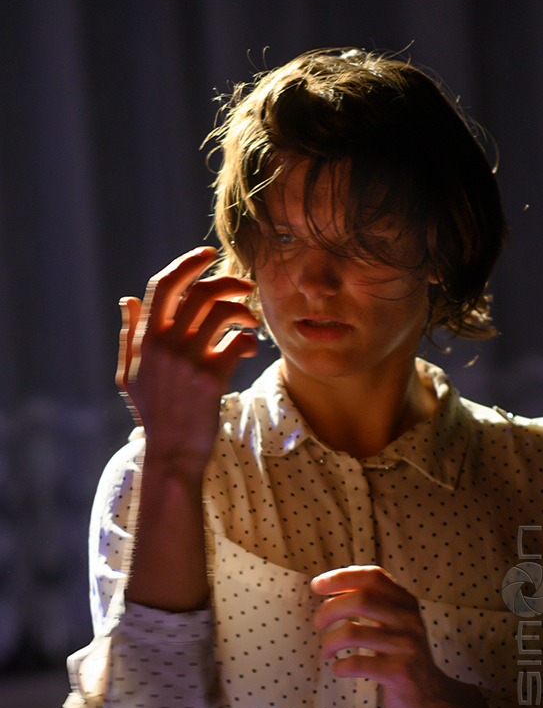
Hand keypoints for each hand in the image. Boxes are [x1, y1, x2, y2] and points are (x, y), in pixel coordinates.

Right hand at [116, 247, 258, 475]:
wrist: (172, 453)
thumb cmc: (154, 414)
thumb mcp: (131, 374)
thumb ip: (129, 335)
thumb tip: (127, 299)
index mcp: (145, 340)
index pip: (163, 286)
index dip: (187, 264)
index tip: (208, 254)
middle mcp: (164, 345)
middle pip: (199, 292)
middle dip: (228, 281)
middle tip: (245, 286)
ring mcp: (188, 360)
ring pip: (222, 311)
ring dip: (243, 309)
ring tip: (251, 321)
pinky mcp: (211, 377)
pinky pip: (238, 341)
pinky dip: (250, 339)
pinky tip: (251, 348)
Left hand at [311, 565, 501, 707]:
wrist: (432, 699)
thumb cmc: (401, 656)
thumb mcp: (395, 622)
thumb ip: (373, 601)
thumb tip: (330, 583)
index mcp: (406, 603)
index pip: (372, 576)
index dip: (341, 577)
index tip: (317, 586)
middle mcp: (409, 620)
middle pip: (359, 599)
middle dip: (329, 609)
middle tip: (318, 623)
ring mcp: (406, 647)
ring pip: (352, 632)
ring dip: (328, 641)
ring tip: (326, 651)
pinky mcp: (399, 674)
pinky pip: (357, 663)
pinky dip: (339, 666)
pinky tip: (338, 669)